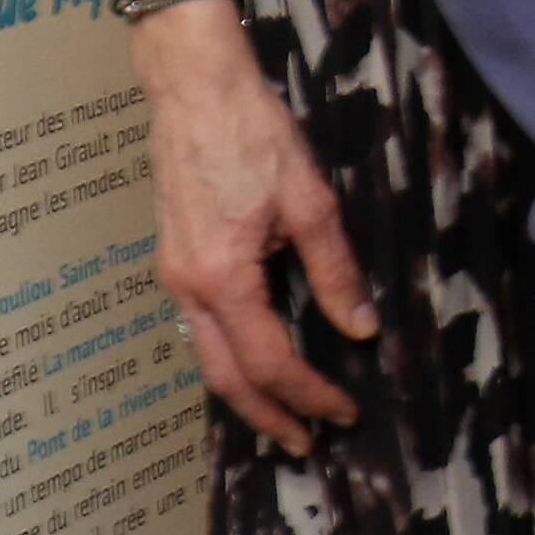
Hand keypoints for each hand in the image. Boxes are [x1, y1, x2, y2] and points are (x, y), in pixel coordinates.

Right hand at [135, 10, 369, 455]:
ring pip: (207, 355)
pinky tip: (255, 362)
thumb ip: (335, 270)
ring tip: (285, 416)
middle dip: (267, 416)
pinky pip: (200, 327)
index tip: (344, 411)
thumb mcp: (311, 202)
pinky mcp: (176, 259)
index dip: (309, 393)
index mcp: (222, 279)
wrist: (194, 90)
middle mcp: (187, 287)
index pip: (270, 361)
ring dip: (246, 392)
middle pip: (225, 376)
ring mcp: (174, 274)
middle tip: (306, 444)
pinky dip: (229, 358)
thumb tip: (360, 328)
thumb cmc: (253, 135)